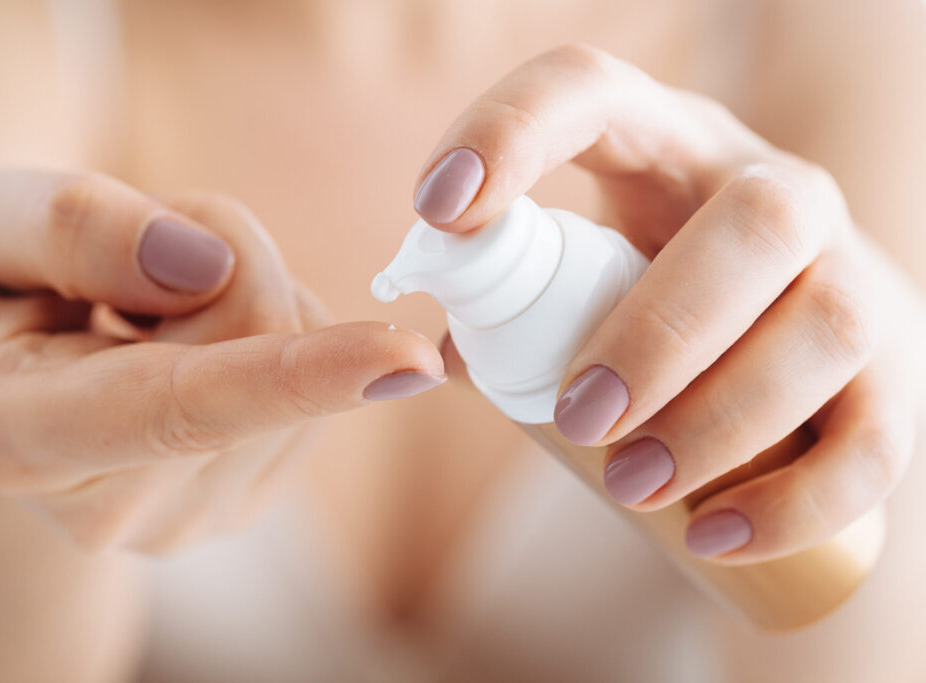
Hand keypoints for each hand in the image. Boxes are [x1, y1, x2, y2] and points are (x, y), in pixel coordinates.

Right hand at [0, 169, 444, 552]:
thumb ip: (71, 227)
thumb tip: (204, 268)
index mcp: (22, 437)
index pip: (180, 405)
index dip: (298, 374)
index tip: (409, 359)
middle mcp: (109, 507)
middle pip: (262, 341)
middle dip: (226, 258)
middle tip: (137, 255)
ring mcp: (184, 517)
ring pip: (300, 355)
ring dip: (245, 295)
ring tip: (145, 310)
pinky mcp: (241, 499)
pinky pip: (316, 386)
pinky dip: (271, 339)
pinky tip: (186, 345)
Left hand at [419, 45, 923, 562]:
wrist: (789, 319)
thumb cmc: (653, 286)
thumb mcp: (585, 260)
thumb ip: (509, 295)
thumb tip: (431, 354)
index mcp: (670, 146)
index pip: (592, 92)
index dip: (514, 130)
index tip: (439, 208)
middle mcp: (780, 193)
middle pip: (756, 222)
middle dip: (659, 330)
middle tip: (577, 419)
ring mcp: (852, 275)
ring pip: (826, 327)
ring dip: (721, 420)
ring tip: (630, 485)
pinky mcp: (894, 375)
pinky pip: (874, 441)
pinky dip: (795, 502)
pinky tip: (712, 534)